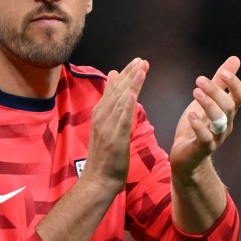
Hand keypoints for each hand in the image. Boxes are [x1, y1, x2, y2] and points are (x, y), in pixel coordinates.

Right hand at [82, 57, 147, 192]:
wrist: (98, 180)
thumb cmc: (104, 156)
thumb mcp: (106, 128)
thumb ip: (111, 108)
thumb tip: (115, 87)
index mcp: (100, 113)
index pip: (114, 88)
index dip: (126, 74)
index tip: (137, 61)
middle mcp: (101, 117)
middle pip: (117, 91)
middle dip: (131, 74)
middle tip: (142, 60)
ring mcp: (107, 128)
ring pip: (121, 101)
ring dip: (131, 84)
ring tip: (142, 69)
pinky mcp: (115, 139)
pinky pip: (122, 120)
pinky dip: (127, 106)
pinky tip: (134, 94)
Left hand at [169, 56, 240, 181]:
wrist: (186, 157)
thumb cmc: (197, 126)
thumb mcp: (208, 100)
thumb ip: (220, 82)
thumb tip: (235, 59)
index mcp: (228, 112)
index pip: (240, 97)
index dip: (235, 84)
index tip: (223, 72)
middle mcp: (225, 125)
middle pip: (229, 106)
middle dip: (215, 91)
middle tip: (198, 80)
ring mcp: (215, 137)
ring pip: (219, 121)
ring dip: (208, 104)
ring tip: (195, 92)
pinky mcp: (202, 148)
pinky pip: (205, 138)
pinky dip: (199, 126)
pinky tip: (191, 116)